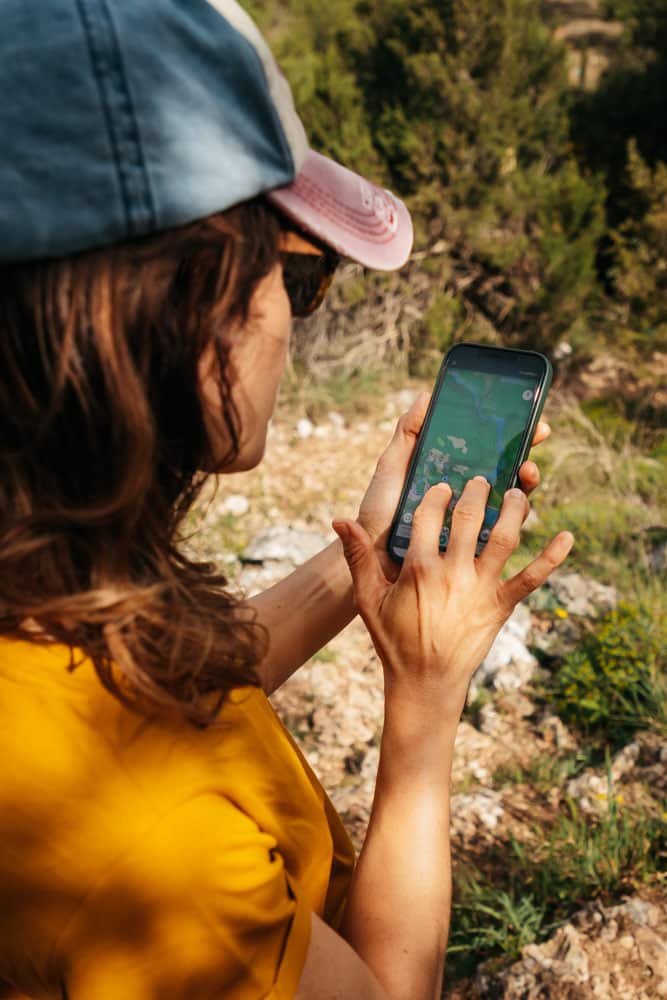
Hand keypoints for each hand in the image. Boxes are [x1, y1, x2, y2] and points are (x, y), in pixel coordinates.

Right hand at [334, 477, 572, 720]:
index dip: (436, 495)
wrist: (425, 683)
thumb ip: (357, 557)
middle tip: (482, 479)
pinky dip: (552, 557)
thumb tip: (339, 520)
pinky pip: (532, 578)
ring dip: (515, 510)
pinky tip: (568, 537)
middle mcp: (453, 573)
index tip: (443, 485)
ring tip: (518, 493)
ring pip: (505, 539)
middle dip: (477, 492)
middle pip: (470, 519)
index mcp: (419, 568)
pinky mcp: (501, 606)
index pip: (428, 516)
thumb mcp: (368, 599)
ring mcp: (480, 589)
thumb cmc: (394, 639)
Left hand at [357, 392, 549, 577]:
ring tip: (527, 470)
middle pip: (506, 470)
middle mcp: (465, 495)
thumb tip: (427, 395)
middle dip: (525, 452)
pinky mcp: (473, 549)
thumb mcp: (392, 469)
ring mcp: (473, 522)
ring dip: (526, 482)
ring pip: (510, 500)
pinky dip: (516, 519)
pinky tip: (521, 506)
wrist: (372, 559)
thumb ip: (408, 435)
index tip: (528, 417)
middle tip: (535, 437)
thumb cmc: (379, 512)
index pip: (487, 449)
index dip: (510, 433)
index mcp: (449, 472)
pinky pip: (502, 534)